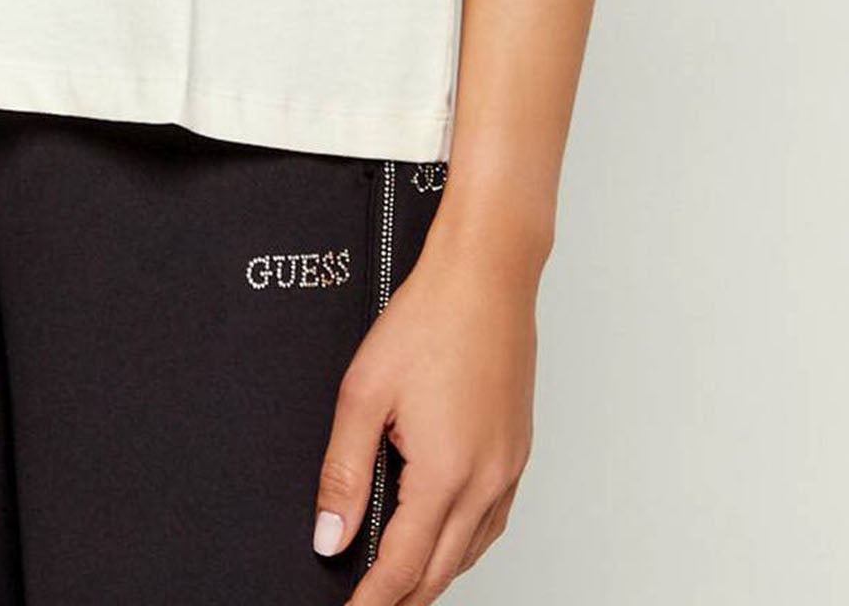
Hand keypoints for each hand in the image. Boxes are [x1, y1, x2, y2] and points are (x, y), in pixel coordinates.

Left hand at [314, 225, 536, 602]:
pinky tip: (442, 533)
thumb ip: (343, 471)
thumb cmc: (430, 319)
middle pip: (440, 572)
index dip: (371, 601)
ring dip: (432, 573)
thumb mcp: (364, 392)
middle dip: (402, 598)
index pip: (401, 567)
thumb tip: (330, 535)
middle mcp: (487, 480)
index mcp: (446, 473)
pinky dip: (462, 542)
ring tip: (395, 580)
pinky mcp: (518, 450)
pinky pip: (492, 520)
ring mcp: (509, 467)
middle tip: (367, 605)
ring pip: (470, 551)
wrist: (486, 275)